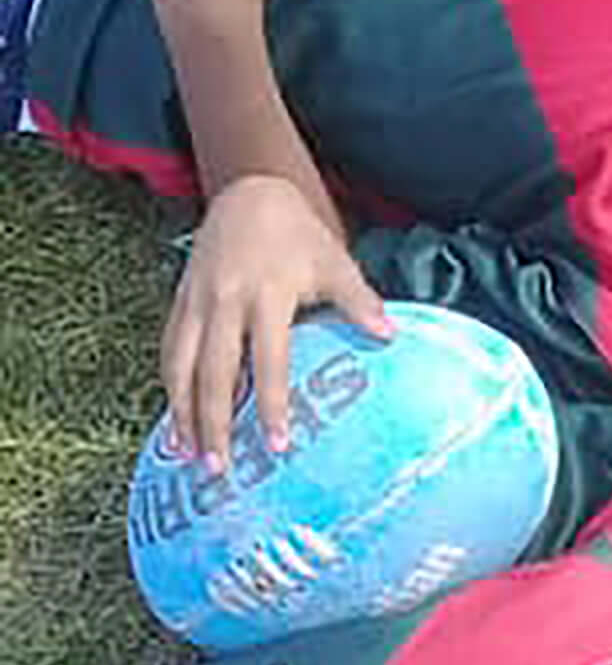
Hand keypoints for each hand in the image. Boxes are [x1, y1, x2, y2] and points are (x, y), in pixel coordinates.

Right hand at [164, 175, 390, 468]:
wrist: (249, 194)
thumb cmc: (300, 237)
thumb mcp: (336, 263)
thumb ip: (359, 302)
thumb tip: (390, 336)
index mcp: (265, 297)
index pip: (267, 362)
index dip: (269, 405)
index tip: (276, 445)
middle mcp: (223, 303)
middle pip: (212, 374)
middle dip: (213, 423)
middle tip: (219, 469)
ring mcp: (194, 303)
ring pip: (178, 366)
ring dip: (181, 413)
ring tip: (187, 456)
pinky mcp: (178, 303)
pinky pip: (168, 351)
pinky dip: (169, 387)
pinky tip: (174, 421)